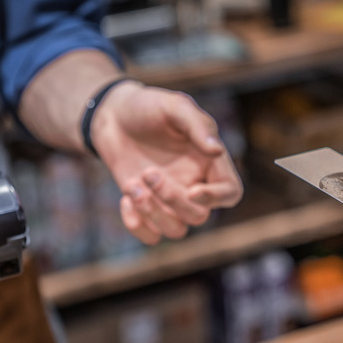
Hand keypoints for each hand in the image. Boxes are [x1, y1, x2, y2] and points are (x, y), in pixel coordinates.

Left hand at [92, 81, 242, 243]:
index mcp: (209, 162)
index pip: (230, 192)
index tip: (192, 190)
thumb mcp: (174, 106)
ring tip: (132, 186)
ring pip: (176, 230)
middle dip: (172, 200)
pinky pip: (151, 236)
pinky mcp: (147, 207)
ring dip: (153, 214)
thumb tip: (217, 150)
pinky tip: (125, 199)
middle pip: (199, 216)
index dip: (216, 198)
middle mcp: (193, 184)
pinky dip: (137, 226)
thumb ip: (197, 126)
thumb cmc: (148, 106)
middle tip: (148, 172)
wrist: (112, 115)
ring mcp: (169, 200)